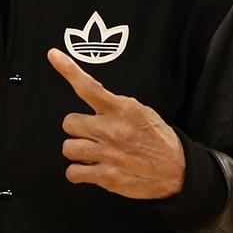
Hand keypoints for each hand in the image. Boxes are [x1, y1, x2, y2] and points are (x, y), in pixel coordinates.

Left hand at [47, 48, 184, 198]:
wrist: (179, 172)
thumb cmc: (156, 140)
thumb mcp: (140, 113)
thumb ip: (114, 106)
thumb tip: (88, 96)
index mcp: (123, 109)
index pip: (89, 86)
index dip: (69, 70)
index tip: (53, 55)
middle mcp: (113, 130)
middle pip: (69, 123)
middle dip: (78, 129)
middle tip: (93, 134)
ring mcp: (109, 154)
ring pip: (68, 148)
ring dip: (78, 151)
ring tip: (95, 152)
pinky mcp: (107, 177)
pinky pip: (72, 172)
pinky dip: (78, 172)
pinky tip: (91, 169)